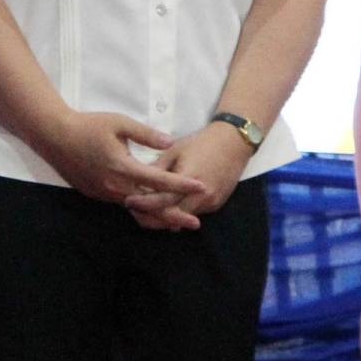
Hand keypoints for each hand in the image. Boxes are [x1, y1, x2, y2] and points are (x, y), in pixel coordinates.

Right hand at [38, 110, 205, 211]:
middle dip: (173, 215)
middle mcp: (115, 185)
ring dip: (156, 215)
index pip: (159, 180)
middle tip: (195, 223)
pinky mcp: (96, 193)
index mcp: (123, 167)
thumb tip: (170, 142)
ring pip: (136, 208)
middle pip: (150, 205)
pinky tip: (147, 208)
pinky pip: (121, 203)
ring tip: (175, 221)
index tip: (201, 186)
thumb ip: (146, 134)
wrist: (54, 136)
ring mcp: (105, 192)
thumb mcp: (119, 123)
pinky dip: (138, 208)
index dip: (182, 184)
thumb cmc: (87, 126)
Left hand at [124, 123, 251, 230]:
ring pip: (182, 217)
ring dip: (165, 217)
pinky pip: (193, 213)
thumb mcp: (174, 151)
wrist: (233, 144)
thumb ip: (158, 168)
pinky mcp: (216, 205)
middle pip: (172, 216)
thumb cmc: (200, 143)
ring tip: (145, 210)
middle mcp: (201, 197)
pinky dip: (179, 212)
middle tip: (134, 211)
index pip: (162, 200)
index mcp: (188, 180)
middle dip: (152, 216)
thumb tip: (138, 179)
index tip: (128, 201)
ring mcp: (210, 203)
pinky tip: (166, 207)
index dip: (144, 203)